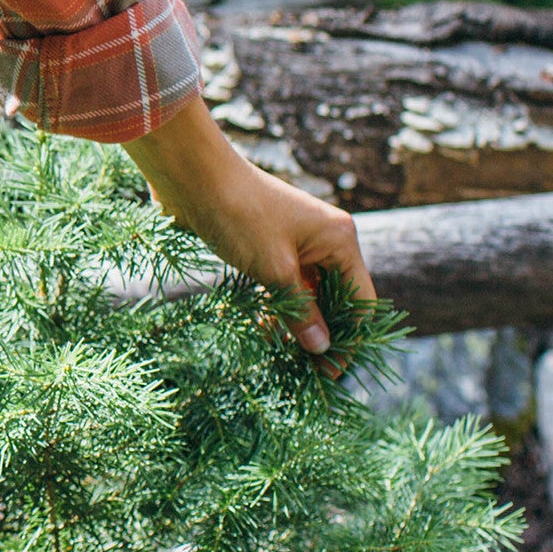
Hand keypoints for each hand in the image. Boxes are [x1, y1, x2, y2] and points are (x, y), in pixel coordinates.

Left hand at [124, 95, 374, 357]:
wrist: (192, 178)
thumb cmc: (238, 216)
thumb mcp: (273, 270)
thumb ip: (300, 311)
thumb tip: (321, 348)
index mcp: (339, 240)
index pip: (360, 300)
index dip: (350, 338)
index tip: (332, 373)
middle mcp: (324, 240)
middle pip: (336, 298)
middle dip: (325, 334)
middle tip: (310, 374)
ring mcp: (295, 242)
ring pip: (307, 294)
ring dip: (300, 324)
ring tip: (289, 361)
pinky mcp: (267, 246)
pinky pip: (284, 285)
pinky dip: (279, 308)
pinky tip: (268, 333)